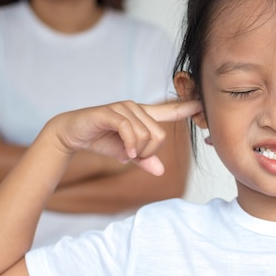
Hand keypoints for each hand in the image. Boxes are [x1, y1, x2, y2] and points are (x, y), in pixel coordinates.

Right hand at [51, 100, 201, 175]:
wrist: (72, 134)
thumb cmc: (101, 140)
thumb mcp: (126, 154)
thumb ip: (145, 160)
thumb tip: (161, 171)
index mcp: (142, 116)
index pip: (170, 110)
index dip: (186, 108)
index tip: (202, 104)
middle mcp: (136, 108)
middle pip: (159, 135)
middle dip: (149, 152)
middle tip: (134, 158)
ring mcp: (123, 108)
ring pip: (146, 135)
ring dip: (137, 151)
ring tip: (125, 155)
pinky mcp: (111, 112)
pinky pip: (130, 130)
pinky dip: (130, 146)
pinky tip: (124, 155)